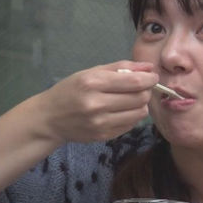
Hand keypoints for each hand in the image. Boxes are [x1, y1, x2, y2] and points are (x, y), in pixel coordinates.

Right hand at [37, 61, 158, 143]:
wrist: (49, 118)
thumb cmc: (70, 91)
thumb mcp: (91, 72)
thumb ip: (121, 67)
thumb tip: (149, 67)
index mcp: (93, 83)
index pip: (134, 82)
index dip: (150, 79)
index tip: (153, 77)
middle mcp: (97, 104)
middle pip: (140, 98)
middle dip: (146, 91)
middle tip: (140, 88)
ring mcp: (101, 122)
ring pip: (140, 113)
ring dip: (141, 105)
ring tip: (130, 99)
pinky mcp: (104, 135)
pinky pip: (131, 124)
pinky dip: (132, 116)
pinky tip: (121, 111)